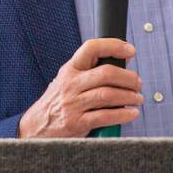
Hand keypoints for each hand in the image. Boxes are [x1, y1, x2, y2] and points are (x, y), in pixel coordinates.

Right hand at [18, 38, 142, 137]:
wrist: (35, 127)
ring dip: (128, 96)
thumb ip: (91, 71)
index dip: (113, 45)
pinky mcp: (77, 123)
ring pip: (108, 95)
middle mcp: (71, 84)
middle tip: (137, 83)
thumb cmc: (57, 102)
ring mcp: (73, 104)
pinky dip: (122, 115)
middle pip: (106, 73)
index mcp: (70, 69)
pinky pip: (105, 116)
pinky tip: (131, 113)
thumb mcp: (68, 80)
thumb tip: (122, 62)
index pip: (91, 48)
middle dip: (128, 78)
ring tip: (137, 98)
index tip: (130, 50)